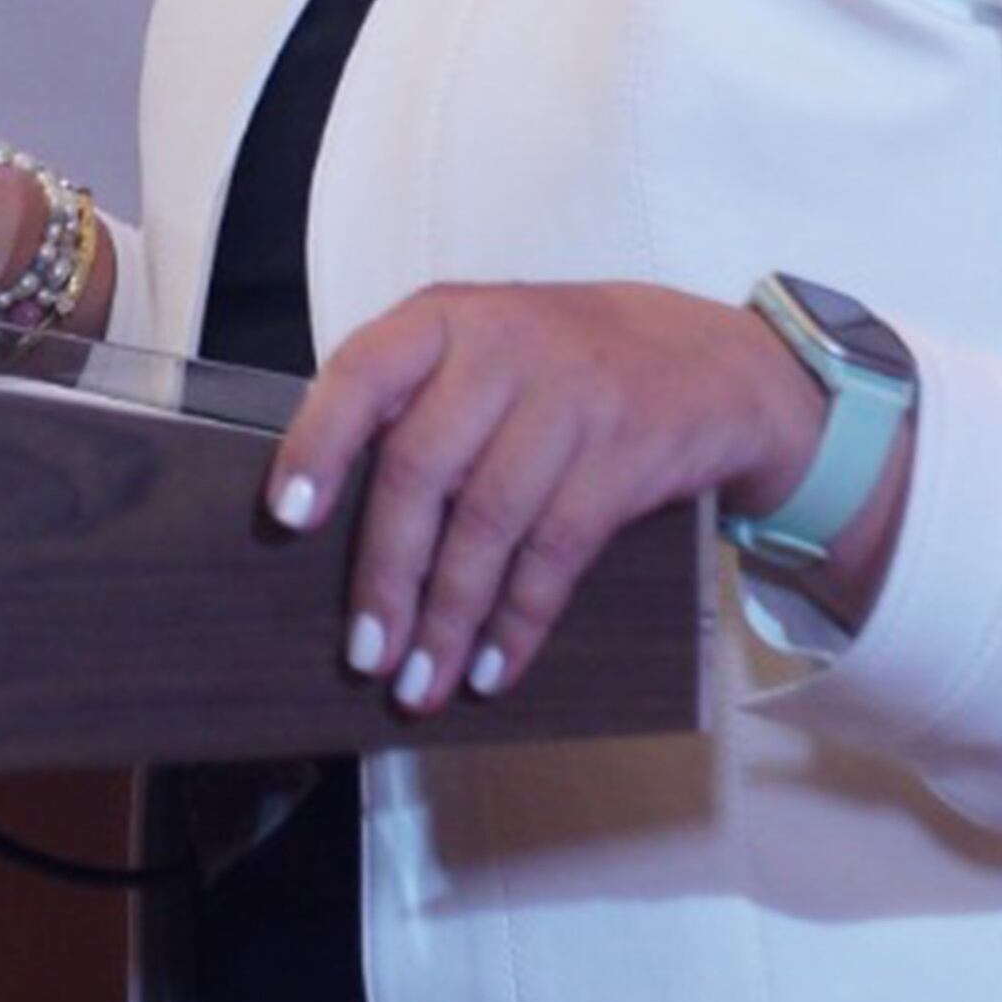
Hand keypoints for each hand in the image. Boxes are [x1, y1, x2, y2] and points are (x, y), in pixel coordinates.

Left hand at [262, 282, 845, 717]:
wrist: (714, 359)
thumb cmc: (564, 363)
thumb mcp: (484, 344)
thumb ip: (414, 400)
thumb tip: (319, 509)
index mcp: (445, 318)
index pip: (362, 374)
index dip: (318, 445)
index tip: (286, 520)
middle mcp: (502, 348)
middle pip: (423, 469)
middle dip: (387, 574)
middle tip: (365, 654)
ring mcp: (570, 400)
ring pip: (489, 523)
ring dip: (450, 618)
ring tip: (420, 683)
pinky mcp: (625, 458)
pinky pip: (558, 554)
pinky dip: (519, 621)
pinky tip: (493, 668)